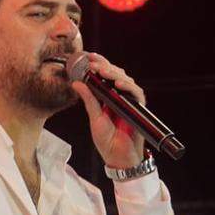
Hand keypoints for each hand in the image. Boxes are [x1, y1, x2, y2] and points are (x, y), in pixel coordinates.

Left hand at [71, 52, 146, 168]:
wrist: (118, 157)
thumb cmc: (107, 141)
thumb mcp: (94, 118)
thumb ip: (88, 100)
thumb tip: (76, 83)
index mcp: (107, 97)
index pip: (104, 75)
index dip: (98, 64)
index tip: (88, 57)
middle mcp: (119, 96)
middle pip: (115, 74)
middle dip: (104, 66)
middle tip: (92, 62)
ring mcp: (129, 101)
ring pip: (125, 80)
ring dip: (114, 74)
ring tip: (102, 71)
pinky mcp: (138, 108)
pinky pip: (136, 93)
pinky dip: (128, 87)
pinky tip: (118, 84)